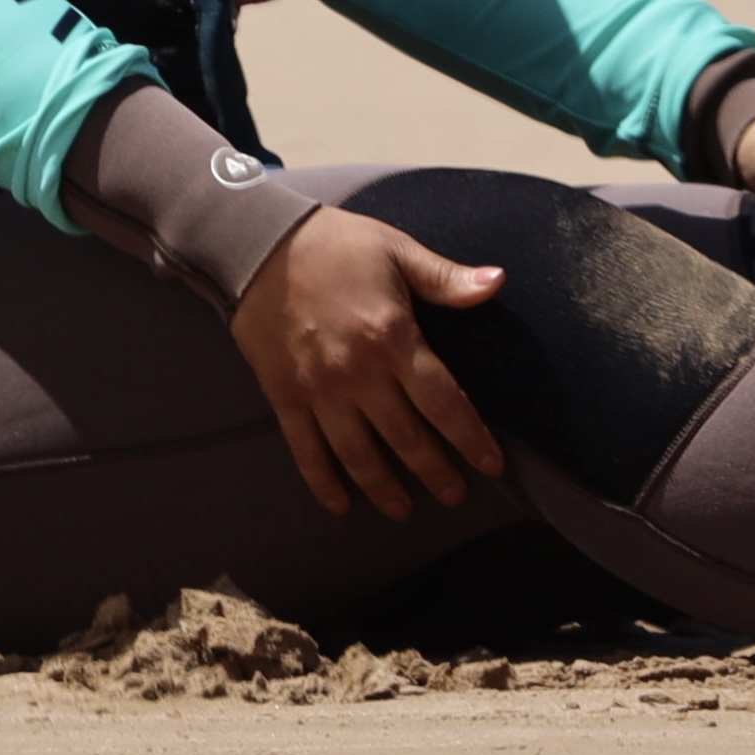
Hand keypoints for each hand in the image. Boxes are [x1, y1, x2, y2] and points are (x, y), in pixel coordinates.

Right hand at [223, 205, 508, 518]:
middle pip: (406, 438)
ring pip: (359, 455)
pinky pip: (306, 450)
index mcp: (392, 337)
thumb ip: (446, 277)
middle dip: (435, 473)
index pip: (444, 402)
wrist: (257, 244)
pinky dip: (323, 482)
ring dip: (384, 488)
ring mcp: (319, 390)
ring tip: (403, 510)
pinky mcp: (284, 396)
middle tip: (454, 496)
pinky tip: (340, 505)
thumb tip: (498, 281)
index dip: (471, 439)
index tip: (491, 466)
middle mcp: (358, 373)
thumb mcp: (396, 250)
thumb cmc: (334, 245)